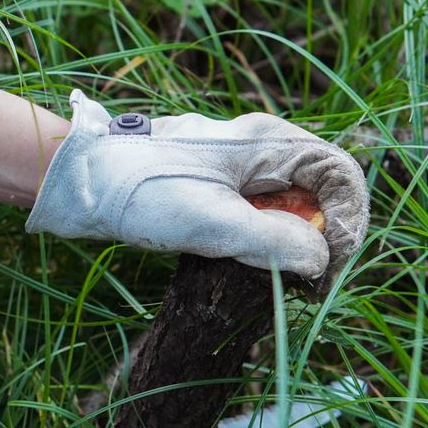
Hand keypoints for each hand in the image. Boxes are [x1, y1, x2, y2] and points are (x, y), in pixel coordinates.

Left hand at [26, 90, 368, 289]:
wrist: (78, 179)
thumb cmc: (138, 189)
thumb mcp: (207, 221)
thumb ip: (270, 240)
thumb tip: (320, 261)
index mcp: (268, 141)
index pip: (340, 174)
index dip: (350, 221)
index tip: (333, 266)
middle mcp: (262, 148)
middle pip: (322, 191)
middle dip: (328, 237)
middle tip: (313, 286)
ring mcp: (241, 168)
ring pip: (295, 206)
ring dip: (300, 244)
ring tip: (291, 285)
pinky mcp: (221, 188)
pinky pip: (264, 214)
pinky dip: (272, 243)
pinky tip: (260, 271)